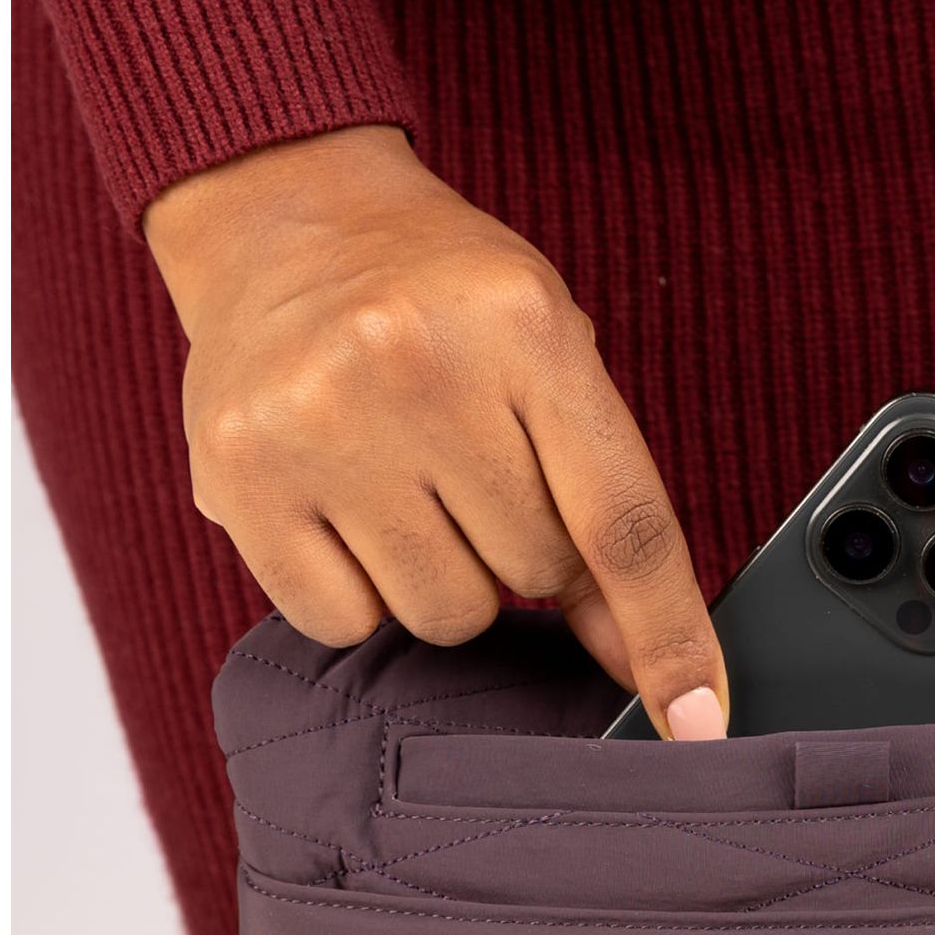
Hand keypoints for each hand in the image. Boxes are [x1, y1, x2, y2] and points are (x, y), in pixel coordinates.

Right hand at [144, 124, 726, 740]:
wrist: (285, 213)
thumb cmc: (444, 295)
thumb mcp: (552, 355)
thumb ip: (608, 502)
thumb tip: (645, 658)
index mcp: (523, 325)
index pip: (622, 521)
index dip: (669, 633)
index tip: (699, 721)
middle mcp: (415, 367)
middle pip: (531, 575)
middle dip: (523, 547)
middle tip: (477, 469)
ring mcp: (316, 423)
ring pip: (443, 613)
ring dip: (446, 576)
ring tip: (409, 482)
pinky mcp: (234, 477)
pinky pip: (343, 624)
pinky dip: (361, 593)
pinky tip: (346, 506)